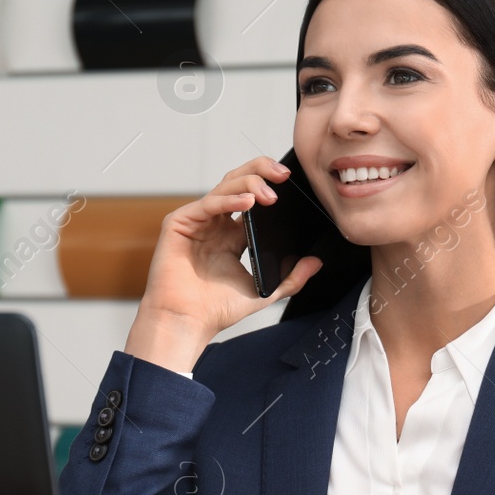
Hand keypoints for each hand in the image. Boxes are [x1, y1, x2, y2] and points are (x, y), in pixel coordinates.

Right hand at [125, 155, 323, 371]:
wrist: (188, 323)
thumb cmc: (216, 310)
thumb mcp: (264, 292)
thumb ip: (291, 278)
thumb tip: (315, 262)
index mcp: (232, 235)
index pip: (252, 197)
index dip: (270, 185)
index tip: (291, 183)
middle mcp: (214, 223)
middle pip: (238, 182)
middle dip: (261, 171)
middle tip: (283, 175)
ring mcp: (197, 221)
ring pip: (224, 186)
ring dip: (250, 183)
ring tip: (270, 195)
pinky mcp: (179, 223)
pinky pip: (208, 203)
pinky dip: (229, 199)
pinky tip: (248, 202)